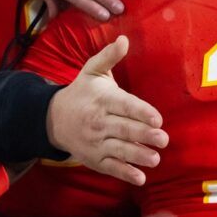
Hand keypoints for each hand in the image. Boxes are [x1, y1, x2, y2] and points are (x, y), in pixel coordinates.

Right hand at [45, 36, 166, 186]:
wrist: (53, 119)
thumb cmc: (81, 93)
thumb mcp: (92, 71)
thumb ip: (109, 57)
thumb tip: (124, 39)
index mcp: (102, 100)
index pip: (124, 106)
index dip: (140, 112)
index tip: (157, 118)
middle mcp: (98, 122)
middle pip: (123, 129)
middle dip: (143, 135)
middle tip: (163, 139)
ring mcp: (96, 142)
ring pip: (118, 150)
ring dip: (137, 155)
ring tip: (155, 159)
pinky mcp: (94, 159)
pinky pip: (110, 167)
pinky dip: (124, 173)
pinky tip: (140, 178)